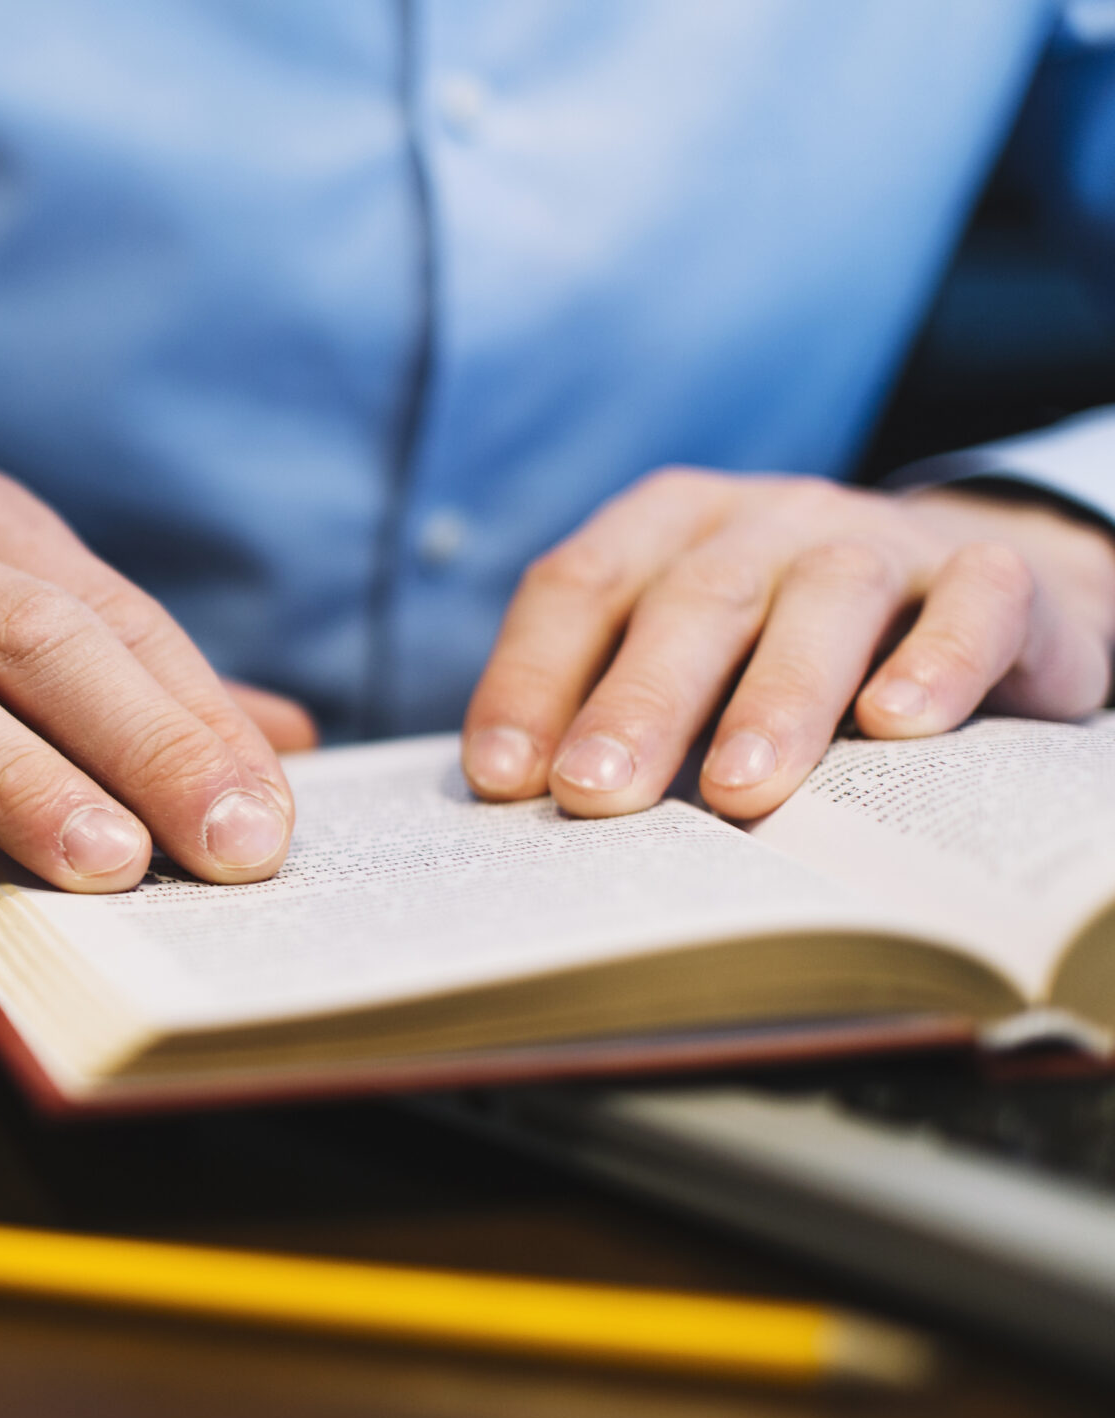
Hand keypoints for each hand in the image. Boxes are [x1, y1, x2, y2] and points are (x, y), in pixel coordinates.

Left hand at [460, 469, 1114, 818]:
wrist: (977, 595)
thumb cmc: (784, 653)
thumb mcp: (692, 663)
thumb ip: (612, 716)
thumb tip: (518, 816)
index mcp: (667, 529)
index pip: (578, 588)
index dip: (532, 677)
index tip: (503, 778)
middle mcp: (765, 521)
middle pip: (692, 600)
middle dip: (638, 701)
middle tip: (595, 794)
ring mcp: (882, 540)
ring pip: (824, 600)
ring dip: (776, 697)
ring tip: (735, 789)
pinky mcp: (994, 577)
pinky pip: (971, 605)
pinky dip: (935, 662)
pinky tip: (897, 726)